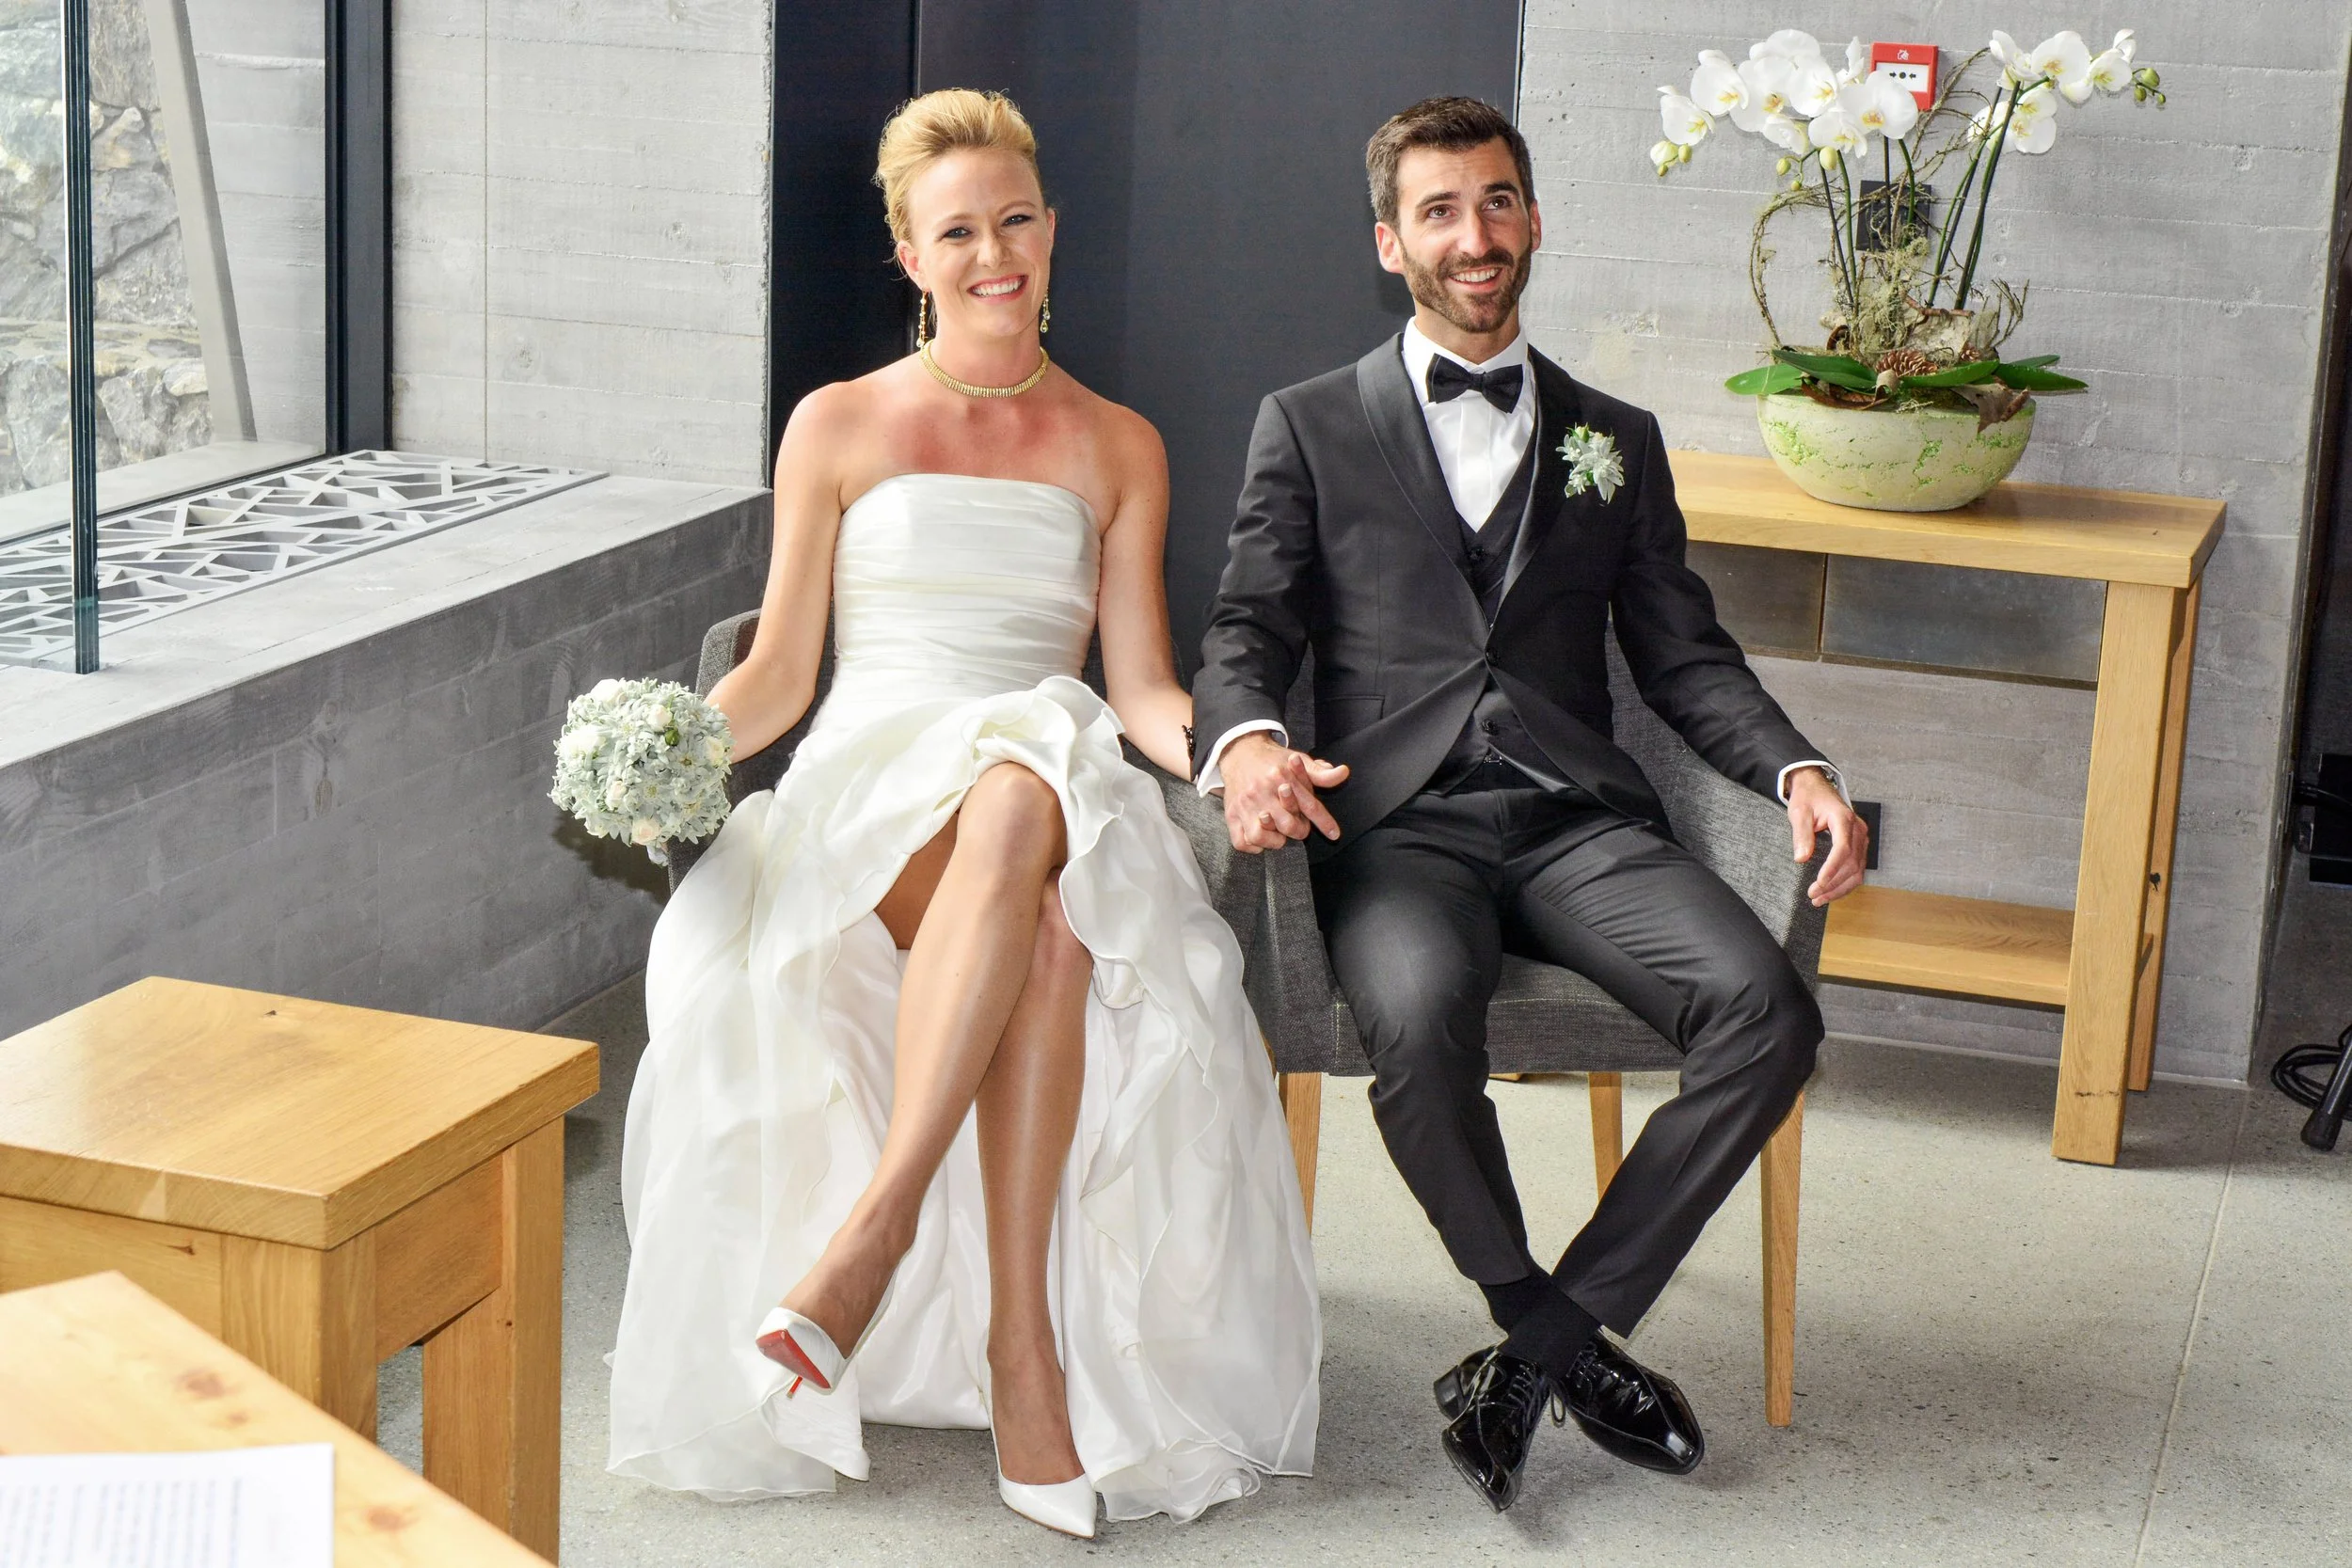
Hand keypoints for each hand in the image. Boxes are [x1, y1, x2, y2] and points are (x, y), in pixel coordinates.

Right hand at [1219, 732, 1349, 852]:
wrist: (1239, 752)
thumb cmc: (1273, 760)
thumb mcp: (1299, 761)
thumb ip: (1321, 773)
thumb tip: (1344, 773)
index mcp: (1281, 778)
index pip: (1309, 805)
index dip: (1324, 822)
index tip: (1334, 834)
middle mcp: (1261, 792)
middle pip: (1286, 825)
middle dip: (1298, 830)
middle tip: (1298, 826)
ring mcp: (1244, 805)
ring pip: (1260, 836)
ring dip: (1274, 841)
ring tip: (1278, 834)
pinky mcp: (1231, 814)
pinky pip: (1241, 841)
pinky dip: (1253, 846)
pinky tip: (1262, 838)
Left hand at [1788, 767, 1865, 905]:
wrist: (1817, 788)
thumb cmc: (1808, 798)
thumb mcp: (1799, 813)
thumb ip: (1801, 835)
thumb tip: (1801, 858)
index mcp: (1843, 818)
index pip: (1842, 848)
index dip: (1832, 868)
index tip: (1819, 883)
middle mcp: (1857, 829)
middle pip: (1852, 863)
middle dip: (1833, 883)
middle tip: (1813, 895)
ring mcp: (1860, 838)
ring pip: (1857, 870)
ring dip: (1840, 888)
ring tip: (1819, 899)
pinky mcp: (1859, 845)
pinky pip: (1857, 868)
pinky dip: (1845, 883)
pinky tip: (1831, 892)